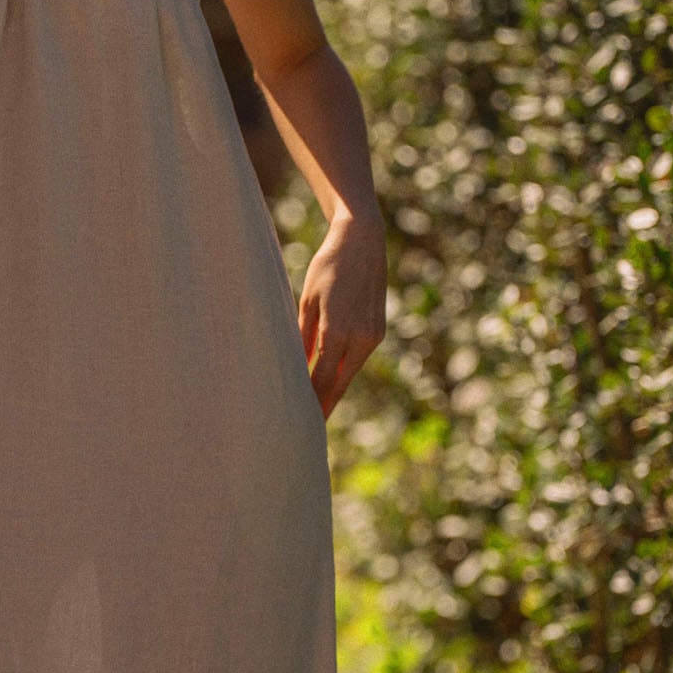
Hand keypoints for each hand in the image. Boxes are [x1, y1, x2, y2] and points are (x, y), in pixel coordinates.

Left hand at [298, 209, 386, 419]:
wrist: (362, 242)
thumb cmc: (327, 267)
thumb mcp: (307, 300)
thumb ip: (302, 337)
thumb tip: (295, 368)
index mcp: (338, 332)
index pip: (321, 380)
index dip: (309, 403)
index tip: (296, 422)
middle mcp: (361, 339)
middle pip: (338, 385)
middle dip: (322, 407)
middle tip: (305, 431)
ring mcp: (373, 336)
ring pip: (349, 373)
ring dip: (332, 390)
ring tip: (313, 411)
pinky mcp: (378, 331)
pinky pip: (356, 359)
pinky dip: (342, 371)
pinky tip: (328, 381)